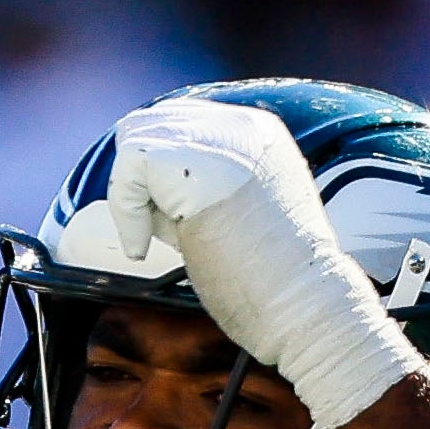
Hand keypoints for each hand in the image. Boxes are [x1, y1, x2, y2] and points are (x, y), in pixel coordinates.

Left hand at [100, 98, 418, 428]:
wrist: (304, 306)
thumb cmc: (272, 284)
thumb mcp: (236, 219)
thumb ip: (196, 194)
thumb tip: (145, 192)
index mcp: (260, 135)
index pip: (181, 124)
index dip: (157, 174)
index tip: (169, 224)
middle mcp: (243, 125)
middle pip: (153, 122)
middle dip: (140, 179)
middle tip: (153, 232)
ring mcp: (222, 138)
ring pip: (137, 137)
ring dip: (131, 193)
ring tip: (154, 239)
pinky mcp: (196, 162)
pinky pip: (128, 167)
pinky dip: (125, 210)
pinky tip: (144, 247)